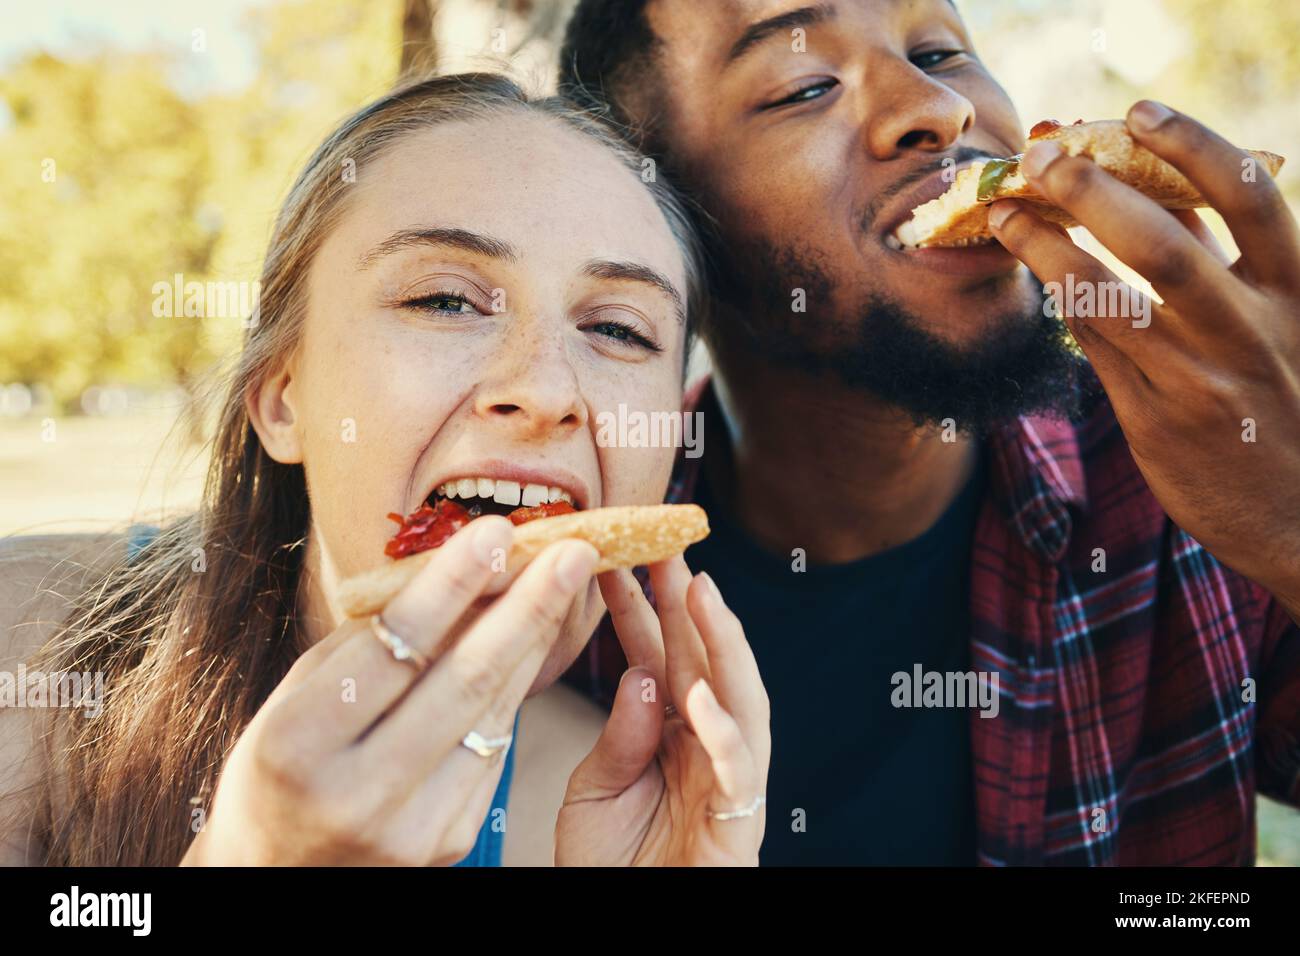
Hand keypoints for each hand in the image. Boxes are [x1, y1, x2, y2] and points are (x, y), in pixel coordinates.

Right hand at [181, 517, 597, 865]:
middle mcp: (356, 793)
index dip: (452, 585)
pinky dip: (516, 685)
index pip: (393, 648)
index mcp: (297, 744)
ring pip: (492, 712)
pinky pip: (494, 746)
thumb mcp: (299, 695)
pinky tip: (534, 637)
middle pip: (462, 680)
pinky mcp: (449, 841)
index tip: (498, 532)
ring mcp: (409, 827)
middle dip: (526, 606)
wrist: (277, 871)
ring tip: (565, 579)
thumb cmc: (283, 763)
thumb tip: (460, 569)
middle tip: (572, 549)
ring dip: (536, 637)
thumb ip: (370, 641)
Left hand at [555, 558, 769, 865]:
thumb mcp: (595, 790)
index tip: (612, 554)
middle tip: (664, 544)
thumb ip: (618, 736)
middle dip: (685, 600)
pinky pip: (740, 771)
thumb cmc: (610, 864)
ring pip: (739, 698)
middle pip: (701, 659)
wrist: (623, 923)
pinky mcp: (739, 820)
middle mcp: (703, 743)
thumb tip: (643, 677)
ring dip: (722, 644)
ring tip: (699, 593)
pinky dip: (724, 734)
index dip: (638, 604)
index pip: (655, 653)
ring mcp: (726, 778)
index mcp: (668, 729)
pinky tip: (701, 698)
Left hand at [989, 101, 1299, 611]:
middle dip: (1097, 190)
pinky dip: (1059, 299)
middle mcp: (1251, 332)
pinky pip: (1093, 348)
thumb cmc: (1282, 399)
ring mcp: (1198, 380)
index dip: (1191, 145)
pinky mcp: (1155, 422)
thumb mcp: (1278, 320)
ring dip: (1049, 247)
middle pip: (1166, 244)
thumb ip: (1227, 259)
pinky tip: (1028, 269)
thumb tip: (1158, 182)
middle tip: (1044, 153)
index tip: (1136, 110)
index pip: (1249, 198)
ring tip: (1005, 211)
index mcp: (1295, 291)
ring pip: (1110, 298)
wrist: (1299, 517)